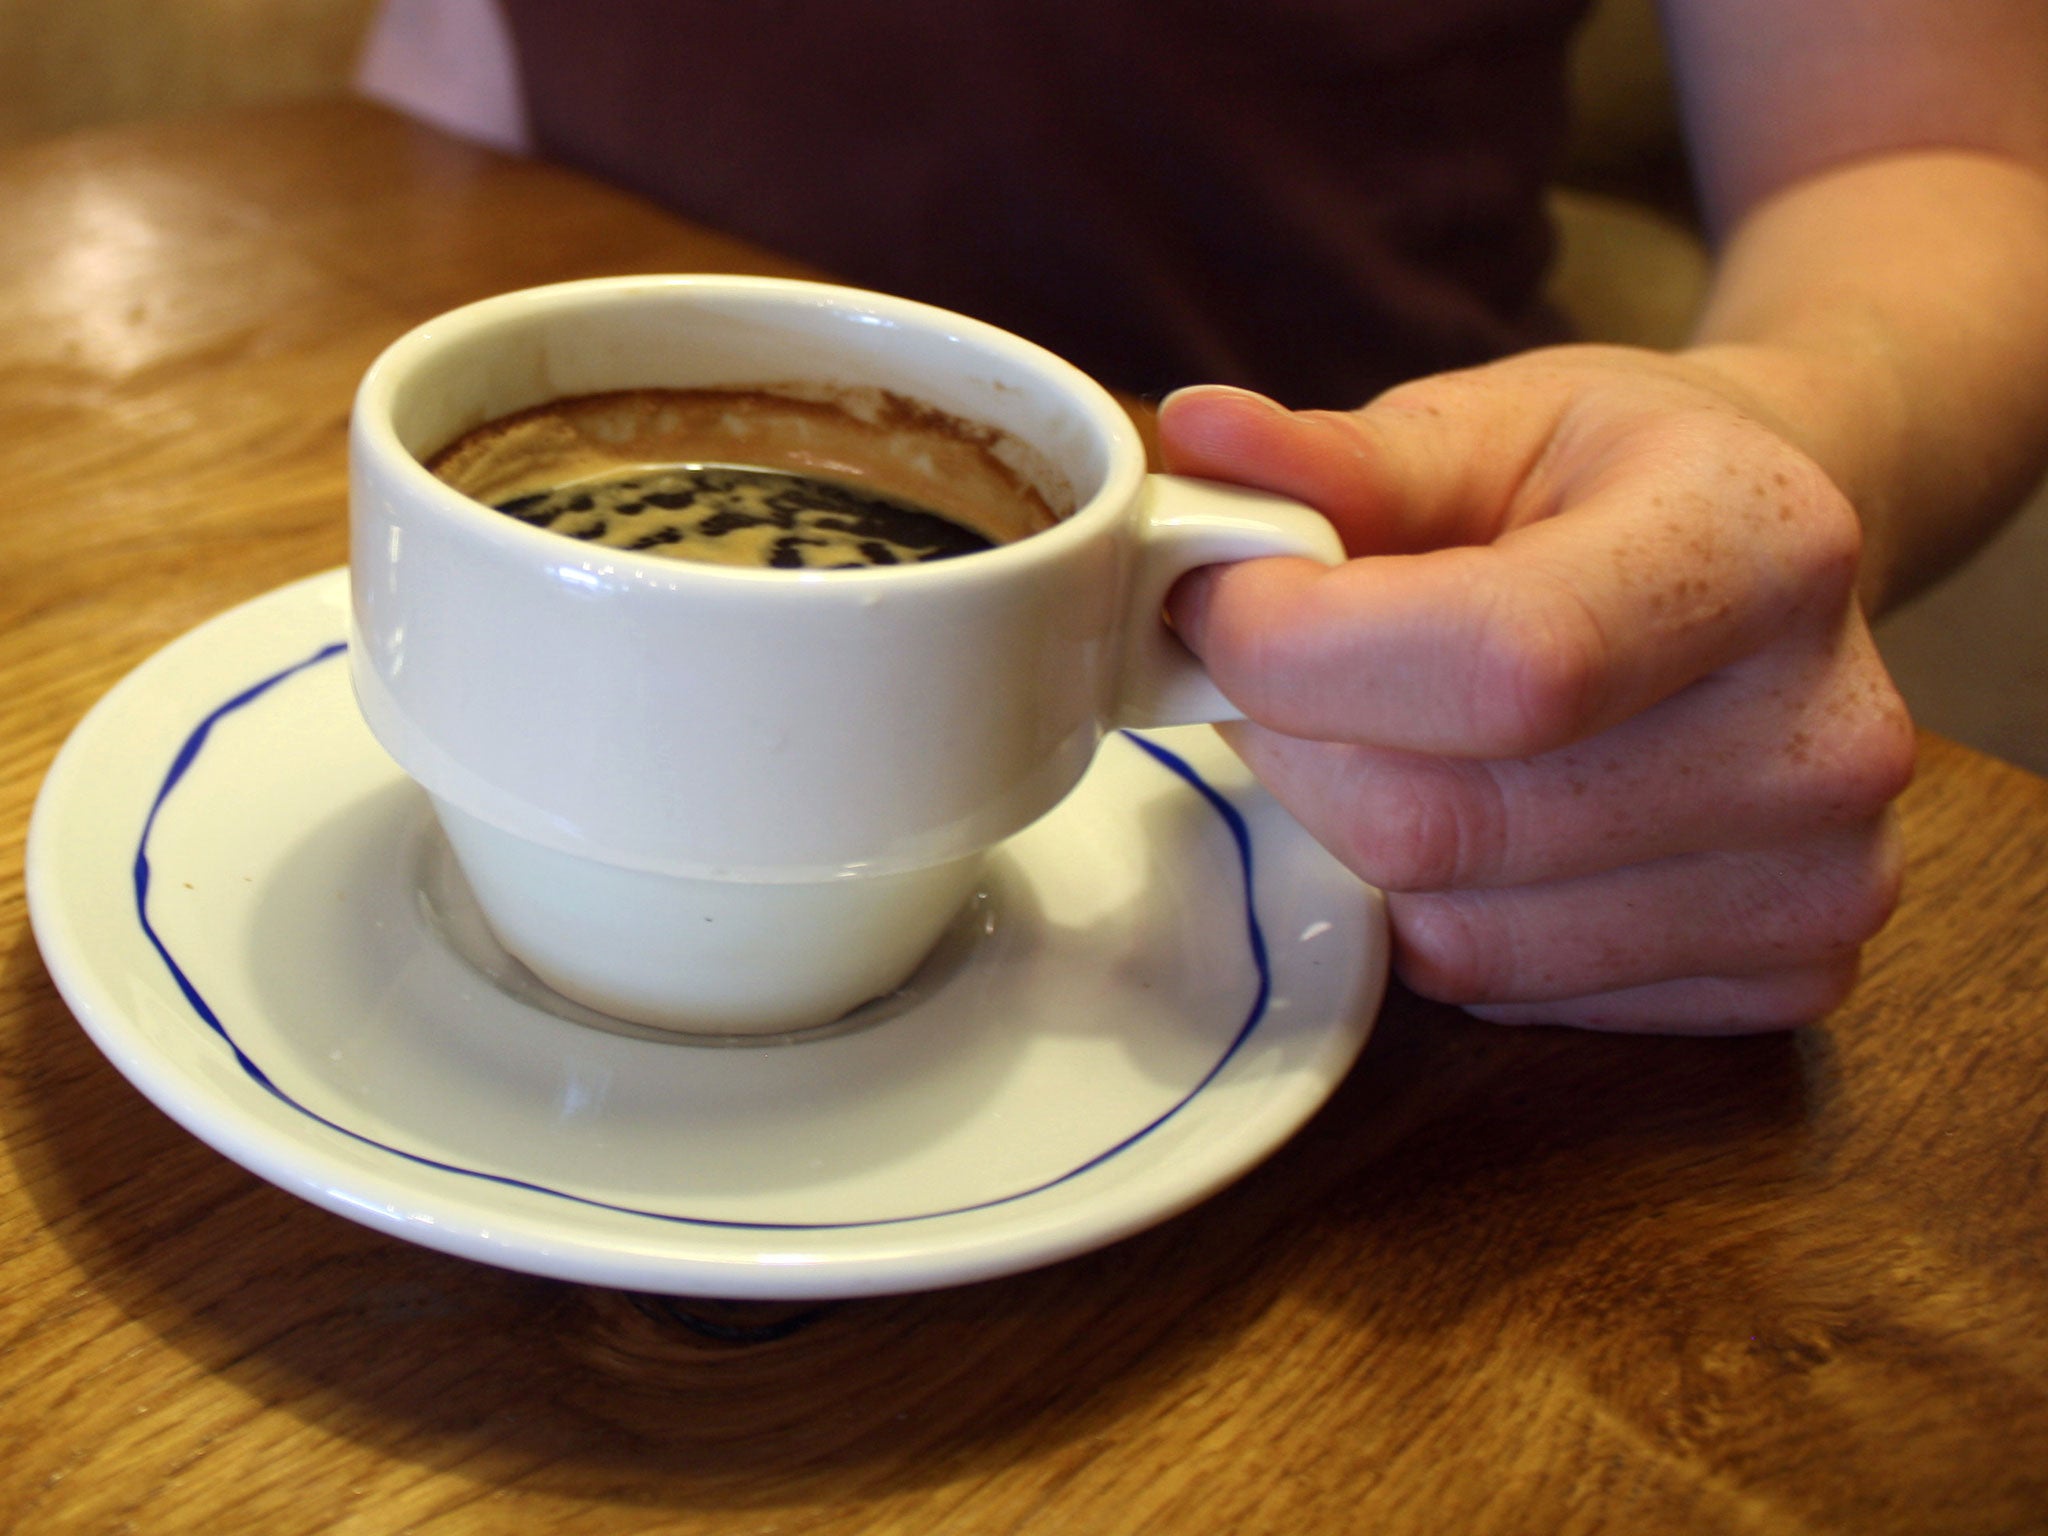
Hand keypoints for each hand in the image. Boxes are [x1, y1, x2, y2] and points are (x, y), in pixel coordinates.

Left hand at [1160, 346, 1916, 1031]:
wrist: (1769, 563)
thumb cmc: (1609, 484)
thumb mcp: (1485, 423)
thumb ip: (1339, 458)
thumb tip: (1197, 437)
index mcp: (1763, 546)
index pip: (1500, 665)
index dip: (1299, 651)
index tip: (1213, 602)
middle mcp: (1822, 736)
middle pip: (1438, 827)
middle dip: (1300, 747)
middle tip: (1286, 670)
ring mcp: (1820, 884)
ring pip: (1446, 934)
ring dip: (1357, 837)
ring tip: (1391, 733)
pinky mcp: (1785, 980)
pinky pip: (1498, 991)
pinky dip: (1440, 910)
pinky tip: (1487, 813)